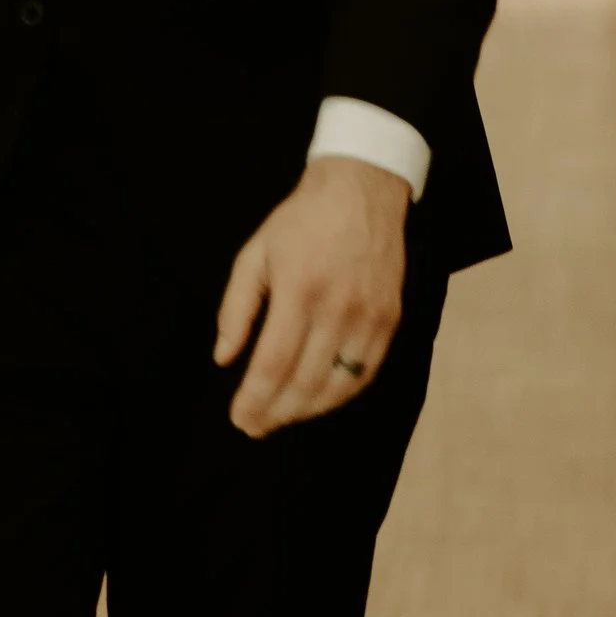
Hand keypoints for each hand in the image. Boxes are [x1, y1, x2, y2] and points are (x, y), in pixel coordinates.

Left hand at [215, 156, 408, 437]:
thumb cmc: (301, 222)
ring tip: (280, 419)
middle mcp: (338, 308)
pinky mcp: (391, 319)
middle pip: (306, 381)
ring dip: (307, 411)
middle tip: (254, 426)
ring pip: (339, 385)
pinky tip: (318, 401)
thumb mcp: (255, 253)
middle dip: (276, 413)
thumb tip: (224, 358)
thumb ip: (237, 308)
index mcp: (299, 289)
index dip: (255, 399)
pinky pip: (366, 372)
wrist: (363, 190)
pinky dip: (341, 395)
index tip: (239, 417)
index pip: (274, 363)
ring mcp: (369, 316)